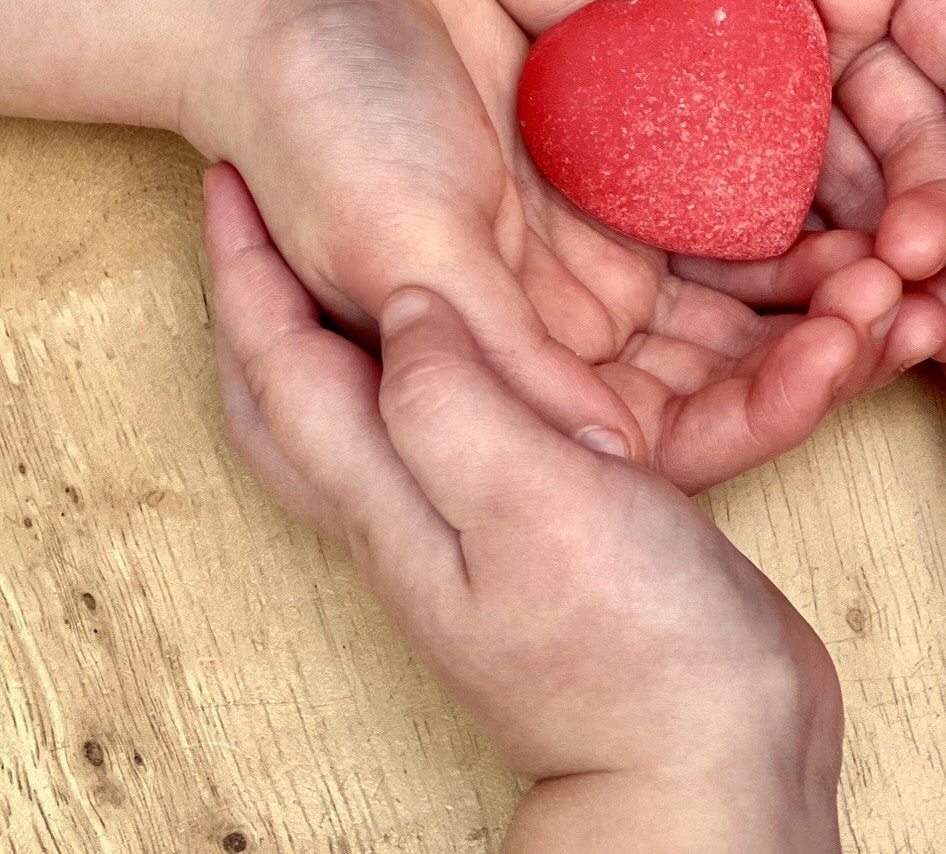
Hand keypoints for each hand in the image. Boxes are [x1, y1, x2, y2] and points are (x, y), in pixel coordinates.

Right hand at [178, 0, 935, 490]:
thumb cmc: (312, 125)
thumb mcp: (404, 246)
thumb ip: (496, 360)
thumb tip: (606, 471)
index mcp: (517, 368)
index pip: (666, 428)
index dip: (764, 408)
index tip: (847, 359)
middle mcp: (573, 319)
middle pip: (731, 364)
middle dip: (837, 344)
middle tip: (934, 307)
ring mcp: (604, 235)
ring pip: (752, 281)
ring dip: (844, 272)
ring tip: (938, 248)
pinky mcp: (627, 149)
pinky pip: (742, 184)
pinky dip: (815, 185)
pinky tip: (890, 164)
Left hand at [204, 167, 842, 852]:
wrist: (716, 768)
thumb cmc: (634, 649)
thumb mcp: (535, 505)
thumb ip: (454, 401)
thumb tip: (403, 306)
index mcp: (392, 497)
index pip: (281, 367)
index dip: (246, 268)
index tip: (229, 177)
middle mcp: (412, 510)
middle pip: (294, 397)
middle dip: (263, 303)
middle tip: (263, 215)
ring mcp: (474, 527)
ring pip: (371, 407)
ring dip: (347, 324)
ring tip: (363, 252)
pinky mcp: (540, 533)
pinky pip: (455, 424)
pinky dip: (445, 363)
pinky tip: (490, 339)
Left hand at [315, 0, 945, 317]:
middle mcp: (822, 16)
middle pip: (908, 130)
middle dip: (932, 201)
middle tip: (932, 268)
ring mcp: (740, 77)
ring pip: (826, 180)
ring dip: (857, 243)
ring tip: (871, 307)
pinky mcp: (657, 118)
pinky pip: (720, 196)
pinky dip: (756, 249)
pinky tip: (778, 302)